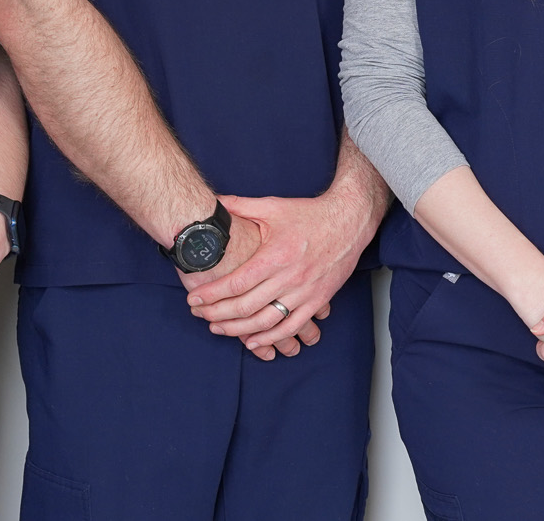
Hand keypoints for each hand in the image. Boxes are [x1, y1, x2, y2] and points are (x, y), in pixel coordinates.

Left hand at [184, 190, 375, 358]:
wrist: (350, 220)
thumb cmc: (310, 214)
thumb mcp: (274, 206)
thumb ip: (241, 206)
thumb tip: (214, 202)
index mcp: (276, 255)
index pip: (237, 282)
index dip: (211, 294)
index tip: (193, 299)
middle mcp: (290, 277)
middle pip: (246, 306)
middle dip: (217, 313)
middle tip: (199, 314)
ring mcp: (305, 292)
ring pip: (266, 321)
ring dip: (239, 329)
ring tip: (218, 328)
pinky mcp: (317, 301)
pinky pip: (291, 326)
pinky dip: (271, 338)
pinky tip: (253, 342)